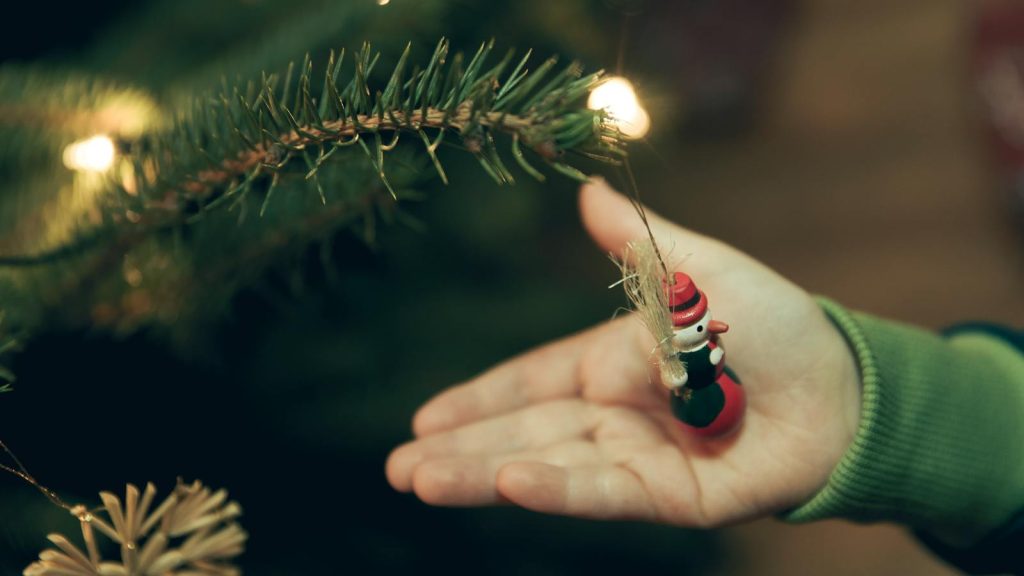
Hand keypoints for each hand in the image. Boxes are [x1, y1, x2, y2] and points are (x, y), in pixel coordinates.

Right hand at [385, 178, 860, 526]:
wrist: (847, 387)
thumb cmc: (776, 325)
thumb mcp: (700, 270)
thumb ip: (639, 243)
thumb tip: (587, 191)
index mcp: (615, 363)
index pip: (528, 384)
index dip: (476, 400)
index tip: (423, 419)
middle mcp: (617, 416)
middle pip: (522, 433)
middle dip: (458, 449)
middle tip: (396, 468)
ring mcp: (640, 460)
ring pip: (546, 466)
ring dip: (481, 473)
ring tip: (417, 480)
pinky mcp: (672, 499)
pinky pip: (604, 491)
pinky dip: (553, 487)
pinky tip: (504, 482)